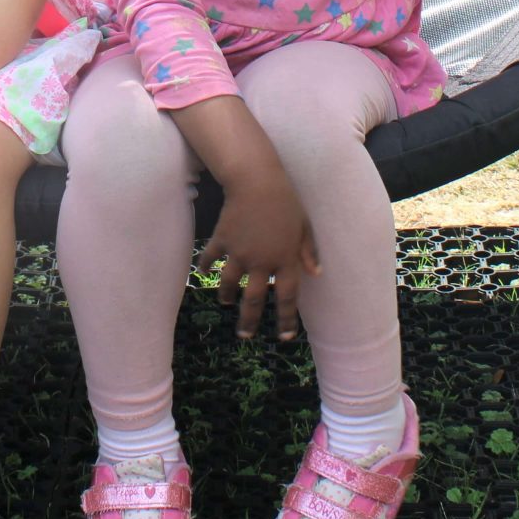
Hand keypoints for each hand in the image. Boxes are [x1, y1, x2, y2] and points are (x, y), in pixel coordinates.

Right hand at [198, 165, 320, 340]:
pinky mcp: (222, 240)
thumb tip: (316, 273)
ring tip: (226, 303)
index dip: (286, 320)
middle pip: (254, 300)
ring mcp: (240, 252)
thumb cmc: (286, 201)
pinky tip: (203, 271)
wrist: (257, 181)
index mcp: (285, 260)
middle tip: (245, 336)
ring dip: (227, 296)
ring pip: (229, 284)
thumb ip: (309, 251)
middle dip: (249, 321)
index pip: (287, 297)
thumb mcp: (304, 226)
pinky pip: (211, 258)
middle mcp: (262, 262)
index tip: (284, 337)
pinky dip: (205, 266)